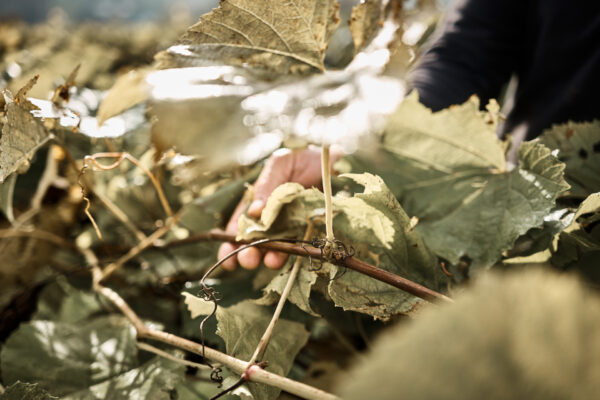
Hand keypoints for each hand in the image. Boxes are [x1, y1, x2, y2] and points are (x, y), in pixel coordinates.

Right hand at [218, 146, 340, 269]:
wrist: (332, 158)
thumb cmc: (302, 158)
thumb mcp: (280, 166)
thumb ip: (266, 187)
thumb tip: (253, 212)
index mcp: (258, 201)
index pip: (241, 224)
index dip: (232, 241)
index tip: (227, 256)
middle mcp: (271, 217)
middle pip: (255, 240)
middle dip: (248, 253)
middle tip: (247, 260)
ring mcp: (290, 225)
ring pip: (276, 246)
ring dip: (271, 255)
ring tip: (270, 261)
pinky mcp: (309, 229)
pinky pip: (299, 244)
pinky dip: (292, 252)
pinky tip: (287, 256)